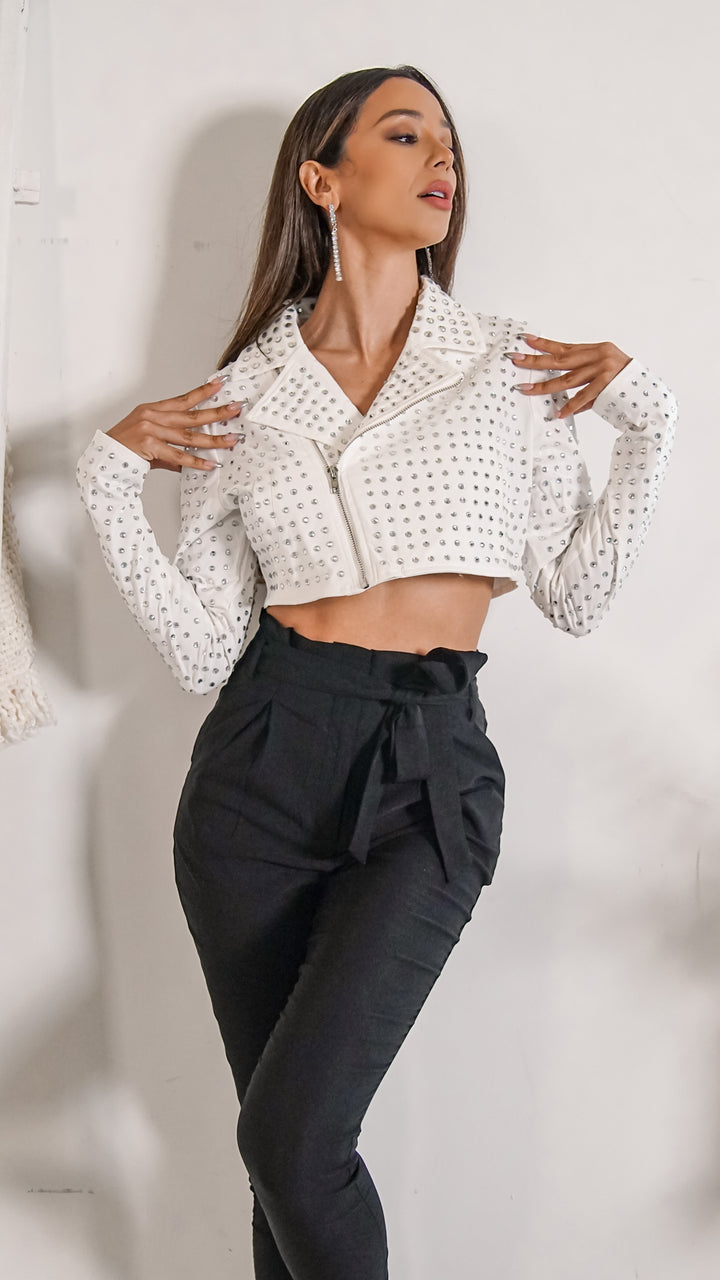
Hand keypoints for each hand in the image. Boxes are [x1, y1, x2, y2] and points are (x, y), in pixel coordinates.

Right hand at [106, 377, 244, 470]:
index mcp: (152, 410)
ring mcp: (150, 430)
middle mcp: (152, 417)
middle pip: (191, 415)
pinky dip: (196, 461)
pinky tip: (211, 463)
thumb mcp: (150, 440)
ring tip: (231, 440)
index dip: (203, 392)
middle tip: (236, 409)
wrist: (105, 460)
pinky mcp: (149, 446)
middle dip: (216, 412)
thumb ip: (173, 444)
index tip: (220, 385)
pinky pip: (178, 455)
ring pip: (188, 436)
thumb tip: (195, 454)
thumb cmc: (127, 449)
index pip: (183, 399)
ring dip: (212, 439)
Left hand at [505, 334, 631, 418]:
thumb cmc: (624, 387)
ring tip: (525, 389)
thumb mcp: (604, 373)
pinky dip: (571, 406)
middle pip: (560, 359)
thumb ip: (583, 375)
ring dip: (544, 386)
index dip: (544, 344)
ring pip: (567, 379)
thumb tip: (557, 388)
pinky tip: (558, 413)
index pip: (564, 346)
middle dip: (535, 360)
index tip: (524, 340)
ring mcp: (604, 370)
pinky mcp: (607, 385)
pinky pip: (583, 398)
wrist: (651, 396)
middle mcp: (599, 356)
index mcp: (597, 349)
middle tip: (514, 359)